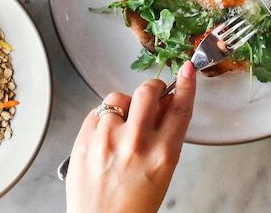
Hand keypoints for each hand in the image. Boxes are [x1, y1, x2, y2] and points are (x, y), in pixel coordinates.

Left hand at [66, 63, 195, 212]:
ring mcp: (107, 140)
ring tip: (122, 127)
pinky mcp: (83, 140)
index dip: (186, 85)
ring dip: (124, 106)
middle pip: (147, 92)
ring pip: (118, 97)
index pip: (179, 108)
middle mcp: (135, 144)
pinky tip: (105, 136)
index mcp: (162, 155)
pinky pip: (96, 111)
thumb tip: (165, 105)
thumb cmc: (132, 206)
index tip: (187, 70)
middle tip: (150, 96)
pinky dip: (103, 118)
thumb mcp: (162, 173)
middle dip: (151, 89)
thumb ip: (165, 137)